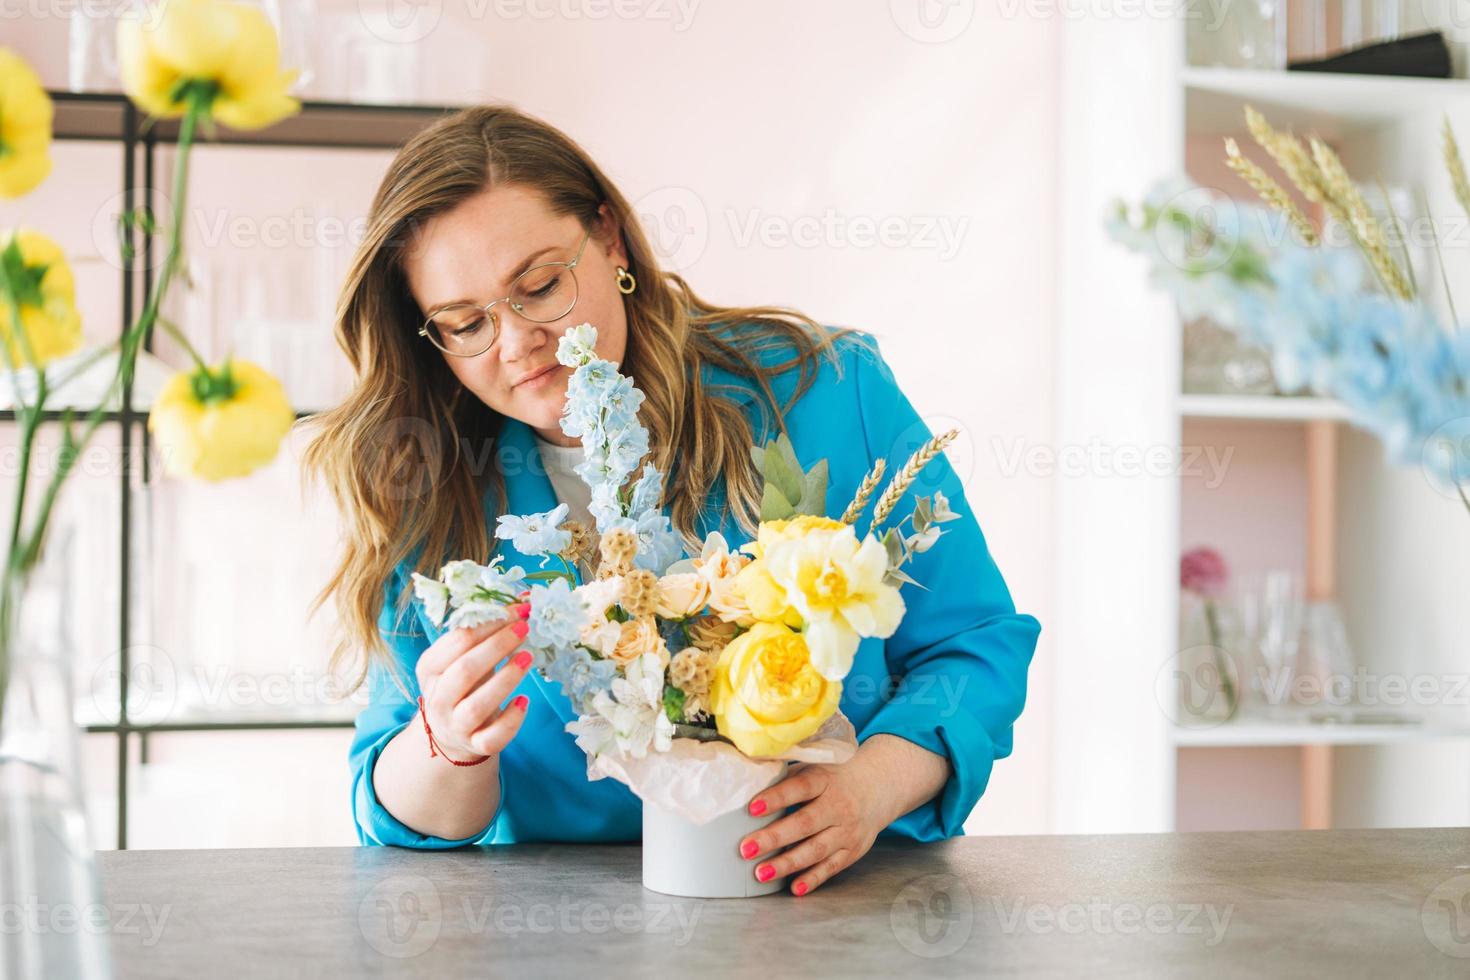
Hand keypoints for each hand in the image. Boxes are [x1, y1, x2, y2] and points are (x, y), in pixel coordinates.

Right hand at [414, 598, 533, 761]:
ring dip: (505, 680)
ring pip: (477, 706)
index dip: (489, 623)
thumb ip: (485, 632)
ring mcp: (455, 725)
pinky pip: (492, 738)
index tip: (517, 610)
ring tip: (529, 658)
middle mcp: (438, 699)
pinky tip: (525, 700)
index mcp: (430, 669)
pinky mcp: (476, 745)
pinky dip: (511, 719)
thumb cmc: (463, 684)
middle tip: (524, 629)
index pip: (457, 641)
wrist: (453, 733)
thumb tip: (525, 599)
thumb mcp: (463, 657)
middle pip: (465, 671)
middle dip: (497, 647)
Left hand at [738, 757, 888, 896]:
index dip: (776, 798)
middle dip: (774, 838)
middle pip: (805, 824)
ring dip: (787, 864)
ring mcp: (847, 830)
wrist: (876, 788)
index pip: (799, 788)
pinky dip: (812, 879)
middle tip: (746, 849)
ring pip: (816, 850)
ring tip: (761, 873)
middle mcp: (838, 806)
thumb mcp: (812, 768)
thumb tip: (745, 784)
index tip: (752, 808)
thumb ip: (784, 778)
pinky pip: (831, 867)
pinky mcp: (852, 851)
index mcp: (824, 780)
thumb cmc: (832, 778)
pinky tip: (794, 888)